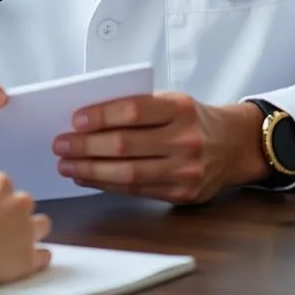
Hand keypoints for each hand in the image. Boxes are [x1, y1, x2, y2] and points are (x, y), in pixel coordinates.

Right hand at [0, 172, 51, 284]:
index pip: (4, 187)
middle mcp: (18, 202)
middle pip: (24, 204)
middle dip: (14, 214)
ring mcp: (27, 230)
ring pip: (42, 225)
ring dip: (31, 232)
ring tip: (14, 243)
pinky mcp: (30, 257)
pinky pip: (44, 255)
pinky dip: (36, 258)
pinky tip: (23, 261)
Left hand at [51, 93, 266, 203]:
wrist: (235, 144)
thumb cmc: (192, 118)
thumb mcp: (171, 100)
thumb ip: (138, 107)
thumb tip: (87, 118)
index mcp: (180, 108)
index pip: (134, 110)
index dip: (101, 115)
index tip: (75, 119)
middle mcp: (185, 140)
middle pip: (126, 145)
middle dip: (86, 146)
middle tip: (60, 144)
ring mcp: (186, 170)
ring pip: (128, 173)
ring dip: (91, 170)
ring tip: (67, 165)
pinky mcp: (182, 194)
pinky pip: (137, 190)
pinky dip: (107, 184)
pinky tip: (88, 178)